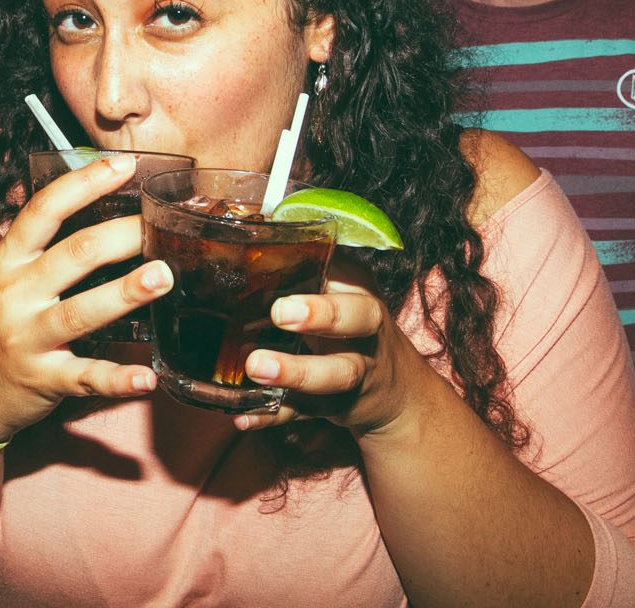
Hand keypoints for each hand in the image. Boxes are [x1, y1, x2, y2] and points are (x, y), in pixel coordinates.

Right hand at [0, 153, 168, 443]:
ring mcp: (26, 338)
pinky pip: (84, 378)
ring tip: (163, 277)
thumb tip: (102, 212)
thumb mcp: (4, 279)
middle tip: (160, 223)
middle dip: (121, 235)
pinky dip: (117, 379)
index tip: (123, 165)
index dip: (84, 184)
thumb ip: (42, 250)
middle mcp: (14, 294)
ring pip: (80, 312)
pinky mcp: (41, 380)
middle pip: (73, 255)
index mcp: (7, 261)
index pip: (44, 210)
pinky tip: (147, 378)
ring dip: (124, 293)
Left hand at [231, 252, 431, 436]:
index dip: (317, 260)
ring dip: (296, 371)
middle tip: (280, 312)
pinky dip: (275, 416)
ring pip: (336, 373)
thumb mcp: (333, 286)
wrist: (394, 392)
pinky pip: (308, 414)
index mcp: (356, 288)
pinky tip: (244, 417)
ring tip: (256, 367)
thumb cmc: (344, 323)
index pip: (345, 265)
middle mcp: (365, 327)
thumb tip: (240, 218)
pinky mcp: (340, 406)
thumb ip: (295, 262)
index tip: (280, 252)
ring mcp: (357, 369)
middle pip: (357, 317)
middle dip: (322, 314)